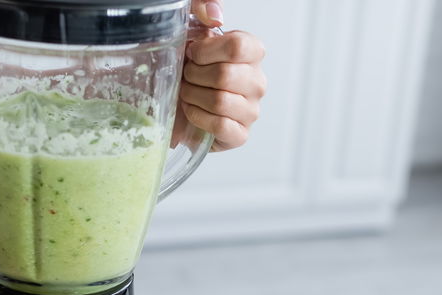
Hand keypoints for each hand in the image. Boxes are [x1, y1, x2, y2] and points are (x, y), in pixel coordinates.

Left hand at [180, 1, 266, 150]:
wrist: (184, 102)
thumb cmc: (191, 67)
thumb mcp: (192, 30)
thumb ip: (202, 8)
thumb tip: (213, 14)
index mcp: (252, 53)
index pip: (239, 46)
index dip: (207, 50)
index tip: (192, 53)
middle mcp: (257, 82)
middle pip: (225, 75)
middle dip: (194, 75)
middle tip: (186, 76)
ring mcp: (251, 110)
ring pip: (220, 100)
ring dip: (193, 96)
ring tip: (187, 93)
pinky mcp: (241, 134)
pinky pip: (221, 125)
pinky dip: (198, 118)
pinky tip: (192, 111)